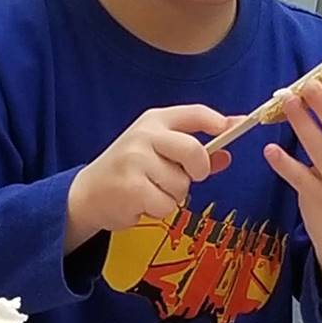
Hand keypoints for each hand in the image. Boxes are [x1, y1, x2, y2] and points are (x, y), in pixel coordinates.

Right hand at [65, 105, 231, 250]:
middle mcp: (145, 135)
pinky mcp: (132, 187)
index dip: (219, 121)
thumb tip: (227, 156)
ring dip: (172, 196)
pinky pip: (166, 204)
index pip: (194, 113)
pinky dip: (158, 209)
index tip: (234, 128)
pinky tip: (140, 203)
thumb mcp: (157, 153)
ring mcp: (136, 160)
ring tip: (150, 192)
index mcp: (153, 121)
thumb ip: (191, 153)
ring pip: (181, 185)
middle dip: (199, 169)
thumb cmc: (128, 171)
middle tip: (189, 177)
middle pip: (194, 151)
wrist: (87, 194)